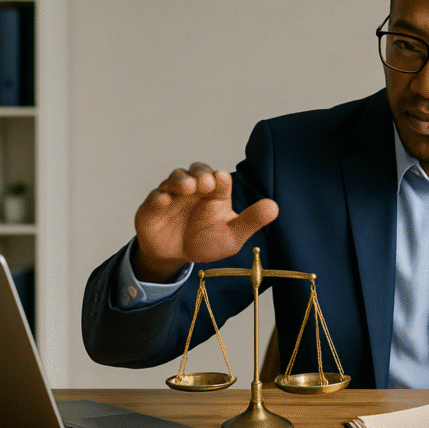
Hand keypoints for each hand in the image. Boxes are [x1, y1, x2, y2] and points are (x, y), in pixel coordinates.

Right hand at [132, 162, 278, 282]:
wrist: (177, 257)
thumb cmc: (207, 241)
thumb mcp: (233, 235)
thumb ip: (251, 221)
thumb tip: (274, 207)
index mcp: (216, 193)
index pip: (219, 179)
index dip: (219, 178)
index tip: (220, 180)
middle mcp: (195, 189)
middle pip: (197, 170)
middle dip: (200, 173)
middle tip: (205, 183)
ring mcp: (173, 196)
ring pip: (175, 178)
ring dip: (181, 180)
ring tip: (187, 188)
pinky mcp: (153, 207)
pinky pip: (154, 197)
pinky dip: (158, 197)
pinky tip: (164, 201)